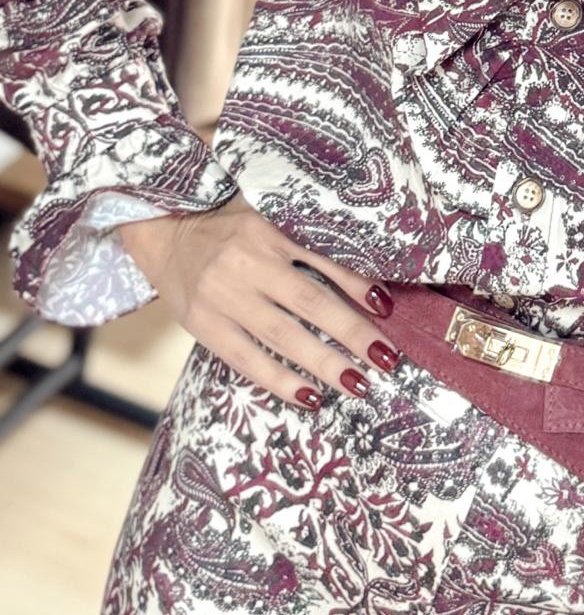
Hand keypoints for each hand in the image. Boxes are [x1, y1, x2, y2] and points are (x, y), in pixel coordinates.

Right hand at [117, 194, 399, 410]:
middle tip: (386, 359)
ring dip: (323, 363)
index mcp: (267, 230)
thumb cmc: (229, 226)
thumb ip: (306, 242)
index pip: (322, 260)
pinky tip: (309, 396)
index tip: (388, 308)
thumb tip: (363, 281)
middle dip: (351, 333)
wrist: (163, 233)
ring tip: (357, 384)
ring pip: (281, 336)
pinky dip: (280, 380)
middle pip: (309, 302)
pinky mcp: (203, 326)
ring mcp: (222, 297)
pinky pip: (246, 359)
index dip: (357, 285)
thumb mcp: (267, 218)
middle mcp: (246, 262)